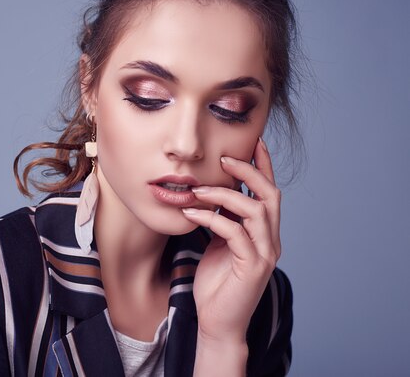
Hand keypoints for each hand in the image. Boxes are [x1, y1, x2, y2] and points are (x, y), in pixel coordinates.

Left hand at [181, 137, 280, 344]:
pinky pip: (235, 233)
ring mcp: (265, 254)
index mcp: (264, 232)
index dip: (263, 165)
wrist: (218, 322)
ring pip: (256, 211)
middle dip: (249, 171)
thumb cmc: (217, 283)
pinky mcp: (253, 267)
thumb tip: (212, 191)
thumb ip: (223, 219)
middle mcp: (271, 240)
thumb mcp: (220, 243)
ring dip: (226, 194)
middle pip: (270, 195)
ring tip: (198, 189)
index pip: (268, 192)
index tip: (253, 140)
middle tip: (225, 157)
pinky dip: (213, 219)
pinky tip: (192, 214)